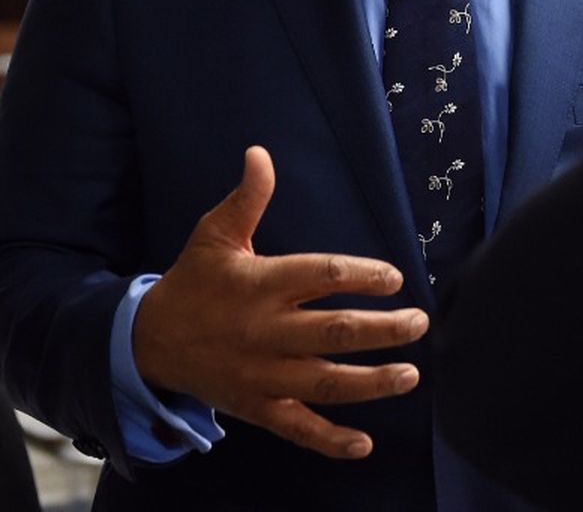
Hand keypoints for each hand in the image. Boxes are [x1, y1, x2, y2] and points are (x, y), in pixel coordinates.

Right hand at [133, 146, 428, 458]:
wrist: (146, 343)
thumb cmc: (194, 283)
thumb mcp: (214, 236)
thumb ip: (246, 199)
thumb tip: (260, 153)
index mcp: (259, 284)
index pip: (320, 276)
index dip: (361, 275)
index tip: (395, 277)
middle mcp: (265, 332)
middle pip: (332, 333)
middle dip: (382, 330)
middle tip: (420, 324)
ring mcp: (262, 374)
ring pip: (324, 383)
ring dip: (371, 383)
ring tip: (411, 375)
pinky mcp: (257, 407)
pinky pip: (297, 427)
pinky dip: (329, 440)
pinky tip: (364, 444)